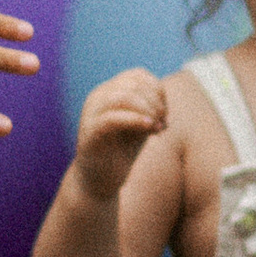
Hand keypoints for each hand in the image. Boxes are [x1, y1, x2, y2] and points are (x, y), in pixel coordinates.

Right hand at [75, 66, 167, 201]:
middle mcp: (98, 97)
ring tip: (157, 127)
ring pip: (123, 96)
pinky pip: (112, 118)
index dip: (158, 90)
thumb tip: (163, 104)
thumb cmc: (122, 151)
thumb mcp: (142, 125)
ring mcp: (91, 113)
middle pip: (133, 84)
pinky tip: (150, 128)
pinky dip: (135, 120)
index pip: (138, 75)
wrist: (100, 181)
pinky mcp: (90, 132)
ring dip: (148, 109)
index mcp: (109, 91)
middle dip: (155, 101)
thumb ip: (151, 110)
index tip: (166, 113)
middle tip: (163, 123)